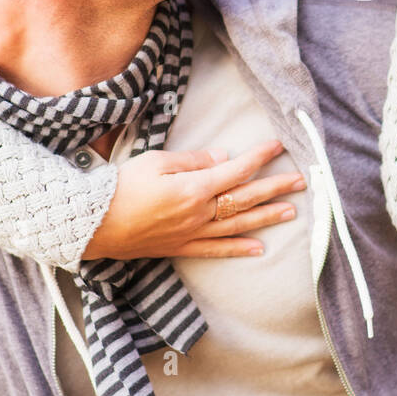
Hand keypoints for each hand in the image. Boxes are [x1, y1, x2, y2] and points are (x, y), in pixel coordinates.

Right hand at [84, 138, 304, 259]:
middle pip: (245, 198)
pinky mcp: (181, 247)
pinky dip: (239, 248)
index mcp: (194, 188)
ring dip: (266, 217)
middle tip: (302, 182)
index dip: (260, 157)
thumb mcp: (156, 161)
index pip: (236, 169)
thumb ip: (192, 160)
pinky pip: (216, 249)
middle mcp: (199, 213)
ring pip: (238, 225)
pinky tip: (258, 248)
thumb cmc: (121, 186)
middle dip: (276, 188)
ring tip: (291, 211)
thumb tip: (223, 157)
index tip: (279, 146)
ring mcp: (192, 233)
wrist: (93, 223)